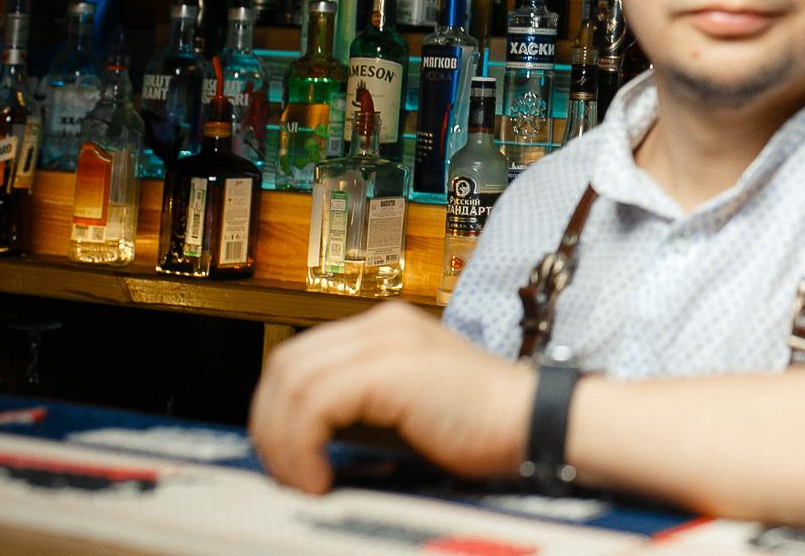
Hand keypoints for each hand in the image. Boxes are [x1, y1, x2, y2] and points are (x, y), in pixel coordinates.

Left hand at [249, 301, 534, 493]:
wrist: (534, 422)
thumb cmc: (484, 425)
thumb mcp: (408, 405)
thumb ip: (362, 405)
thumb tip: (309, 438)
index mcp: (386, 329)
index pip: (302, 357)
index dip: (278, 409)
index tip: (284, 454)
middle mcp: (382, 325)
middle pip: (287, 363)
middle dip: (270, 424)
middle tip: (284, 471)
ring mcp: (387, 341)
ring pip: (293, 381)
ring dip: (283, 440)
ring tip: (302, 479)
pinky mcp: (392, 368)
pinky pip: (314, 401)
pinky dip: (303, 444)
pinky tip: (320, 475)